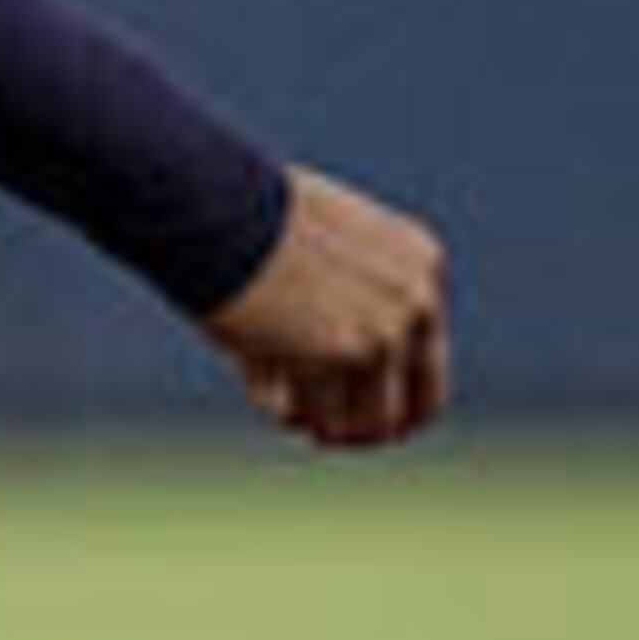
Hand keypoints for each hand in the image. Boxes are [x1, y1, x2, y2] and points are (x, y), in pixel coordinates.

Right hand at [196, 163, 448, 449]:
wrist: (213, 202)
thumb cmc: (242, 217)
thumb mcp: (315, 245)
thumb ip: (340, 299)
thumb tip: (323, 384)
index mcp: (420, 263)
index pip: (425, 361)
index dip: (391, 400)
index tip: (353, 417)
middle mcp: (417, 300)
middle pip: (411, 408)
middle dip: (365, 431)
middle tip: (323, 437)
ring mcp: (383, 329)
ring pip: (365, 424)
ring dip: (323, 427)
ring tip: (286, 411)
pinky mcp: (339, 352)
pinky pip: (318, 416)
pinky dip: (285, 412)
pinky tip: (258, 388)